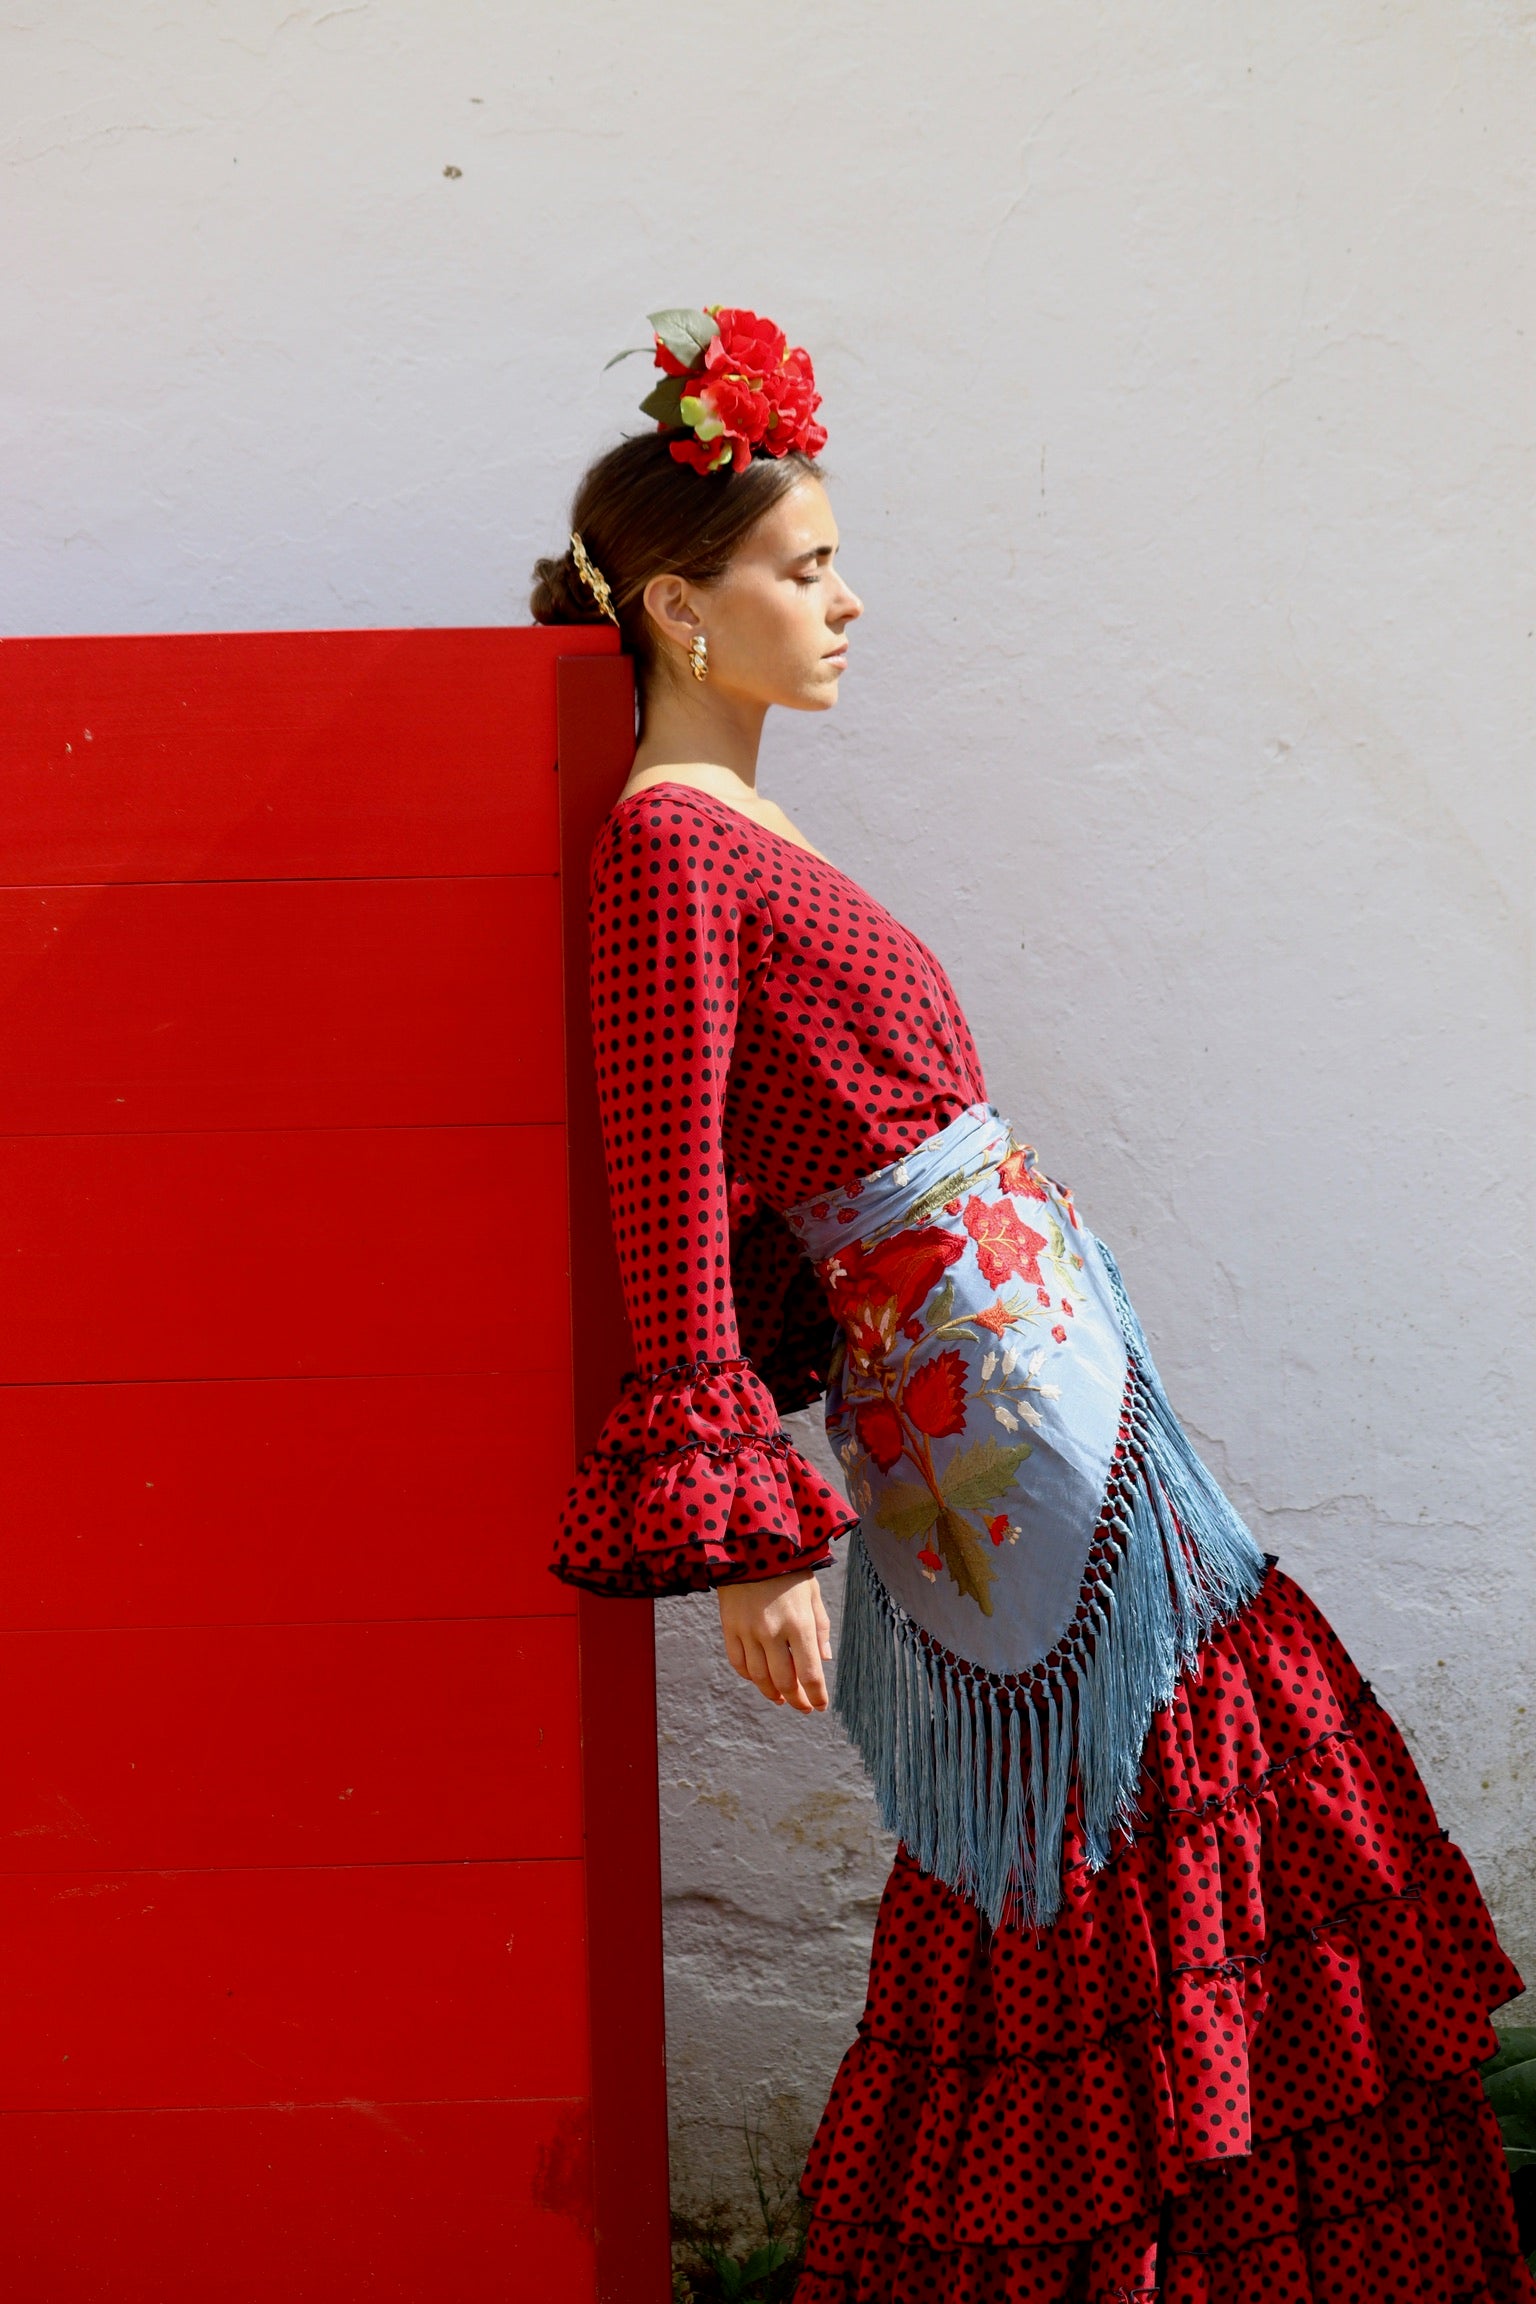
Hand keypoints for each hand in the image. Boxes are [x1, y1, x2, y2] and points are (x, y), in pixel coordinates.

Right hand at [716, 1568, 832, 1713]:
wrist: (752, 1546)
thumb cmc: (790, 1570)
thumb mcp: (813, 1595)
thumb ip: (820, 1628)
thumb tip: (824, 1660)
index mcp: (799, 1623)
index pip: (810, 1673)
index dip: (816, 1695)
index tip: (820, 1706)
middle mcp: (773, 1631)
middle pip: (784, 1681)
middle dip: (797, 1700)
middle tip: (803, 1707)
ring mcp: (748, 1630)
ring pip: (759, 1677)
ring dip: (772, 1693)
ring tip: (782, 1698)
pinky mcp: (730, 1627)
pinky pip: (738, 1662)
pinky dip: (749, 1676)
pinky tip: (759, 1679)